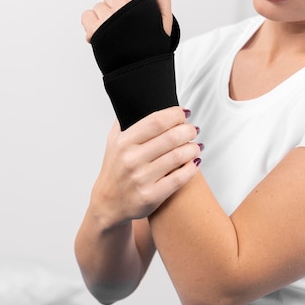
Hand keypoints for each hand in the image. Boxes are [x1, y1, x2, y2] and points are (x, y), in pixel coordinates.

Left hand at [81, 0, 173, 41]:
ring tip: (117, 32)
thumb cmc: (154, 44)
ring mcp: (108, 19)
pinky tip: (105, 34)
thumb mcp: (165, 17)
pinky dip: (92, 24)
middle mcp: (123, 8)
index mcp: (140, 0)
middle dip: (117, 6)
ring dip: (106, 17)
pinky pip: (86, 16)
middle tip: (127, 24)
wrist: (142, 69)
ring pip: (99, 6)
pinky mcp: (95, 30)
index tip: (133, 8)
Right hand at [89, 107, 200, 229]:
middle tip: (193, 130)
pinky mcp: (152, 196)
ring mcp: (142, 179)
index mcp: (124, 143)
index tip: (184, 113)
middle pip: (171, 137)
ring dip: (193, 148)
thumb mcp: (113, 142)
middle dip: (188, 130)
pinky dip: (192, 167)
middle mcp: (131, 160)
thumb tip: (138, 99)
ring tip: (196, 145)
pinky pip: (180, 178)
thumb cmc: (115, 171)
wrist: (108, 204)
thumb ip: (125, 121)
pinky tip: (195, 162)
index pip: (156, 121)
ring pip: (178, 156)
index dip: (175, 114)